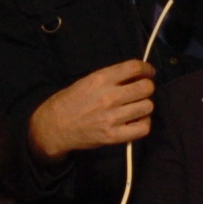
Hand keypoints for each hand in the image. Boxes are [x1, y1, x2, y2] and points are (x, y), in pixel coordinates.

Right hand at [28, 60, 154, 163]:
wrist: (54, 127)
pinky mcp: (113, 135)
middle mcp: (109, 96)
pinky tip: (136, 121)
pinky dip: (144, 123)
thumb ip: (110, 78)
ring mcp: (112, 117)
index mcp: (100, 79)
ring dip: (145, 105)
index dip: (146, 69)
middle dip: (148, 87)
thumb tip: (134, 76)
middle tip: (142, 91)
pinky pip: (143, 128)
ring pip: (147, 107)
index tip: (148, 72)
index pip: (134, 68)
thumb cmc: (69, 102)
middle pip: (145, 87)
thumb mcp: (87, 81)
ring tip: (137, 107)